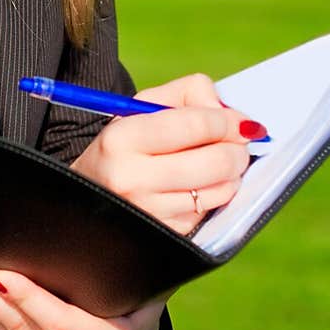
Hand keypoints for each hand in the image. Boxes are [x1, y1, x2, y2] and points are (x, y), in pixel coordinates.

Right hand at [70, 73, 264, 234]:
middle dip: (237, 150)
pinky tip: (200, 186)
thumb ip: (190, 94)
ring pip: (220, 190)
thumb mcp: (142, 106)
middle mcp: (131, 178)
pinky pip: (210, 212)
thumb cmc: (126, 143)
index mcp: (122, 138)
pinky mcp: (165, 235)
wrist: (90, 191)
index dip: (227, 121)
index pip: (195, 124)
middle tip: (238, 143)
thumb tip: (237, 119)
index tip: (239, 122)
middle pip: (215, 161)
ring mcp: (149, 212)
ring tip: (220, 163)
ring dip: (232, 174)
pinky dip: (214, 196)